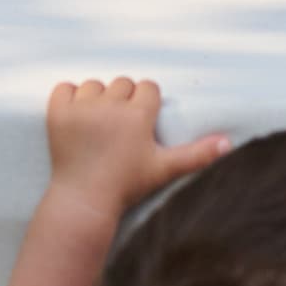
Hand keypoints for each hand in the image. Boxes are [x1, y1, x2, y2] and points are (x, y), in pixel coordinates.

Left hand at [46, 77, 228, 217]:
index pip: (148, 87)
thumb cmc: (127, 186)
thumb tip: (228, 142)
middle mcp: (110, 107)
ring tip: (98, 124)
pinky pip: (64, 87)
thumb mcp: (165, 169)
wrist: (84, 202)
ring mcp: (82, 109)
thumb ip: (198, 154)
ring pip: (94, 84)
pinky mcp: (57, 114)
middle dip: (123, 100)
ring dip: (97, 98)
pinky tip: (77, 116)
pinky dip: (69, 97)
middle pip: (123, 83)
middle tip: (119, 129)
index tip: (140, 124)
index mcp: (138, 116)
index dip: (145, 104)